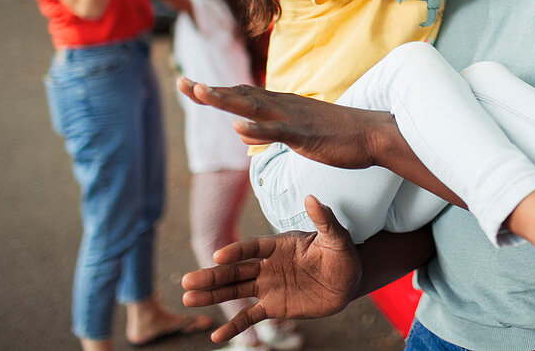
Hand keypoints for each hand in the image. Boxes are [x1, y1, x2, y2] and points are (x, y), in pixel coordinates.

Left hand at [177, 77, 384, 168]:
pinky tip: (238, 127)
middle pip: (242, 94)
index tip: (190, 85)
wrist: (374, 134)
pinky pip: (278, 132)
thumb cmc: (340, 134)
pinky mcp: (307, 135)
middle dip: (211, 90)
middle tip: (182, 83)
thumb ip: (269, 131)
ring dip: (226, 100)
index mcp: (282, 105)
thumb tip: (241, 131)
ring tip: (200, 93)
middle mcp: (284, 106)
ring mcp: (295, 119)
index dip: (216, 90)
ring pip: (255, 107)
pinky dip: (257, 129)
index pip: (243, 94)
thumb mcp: (298, 132)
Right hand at [182, 196, 360, 342]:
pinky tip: (216, 337)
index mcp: (279, 245)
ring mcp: (268, 286)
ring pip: (235, 291)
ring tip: (188, 298)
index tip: (218, 256)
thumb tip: (312, 198)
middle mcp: (268, 265)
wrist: (349, 281)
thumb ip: (323, 219)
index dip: (236, 251)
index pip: (252, 247)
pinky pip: (250, 317)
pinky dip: (234, 326)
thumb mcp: (336, 237)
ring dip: (212, 295)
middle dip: (211, 276)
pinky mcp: (273, 306)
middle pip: (235, 270)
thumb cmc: (343, 254)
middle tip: (186, 280)